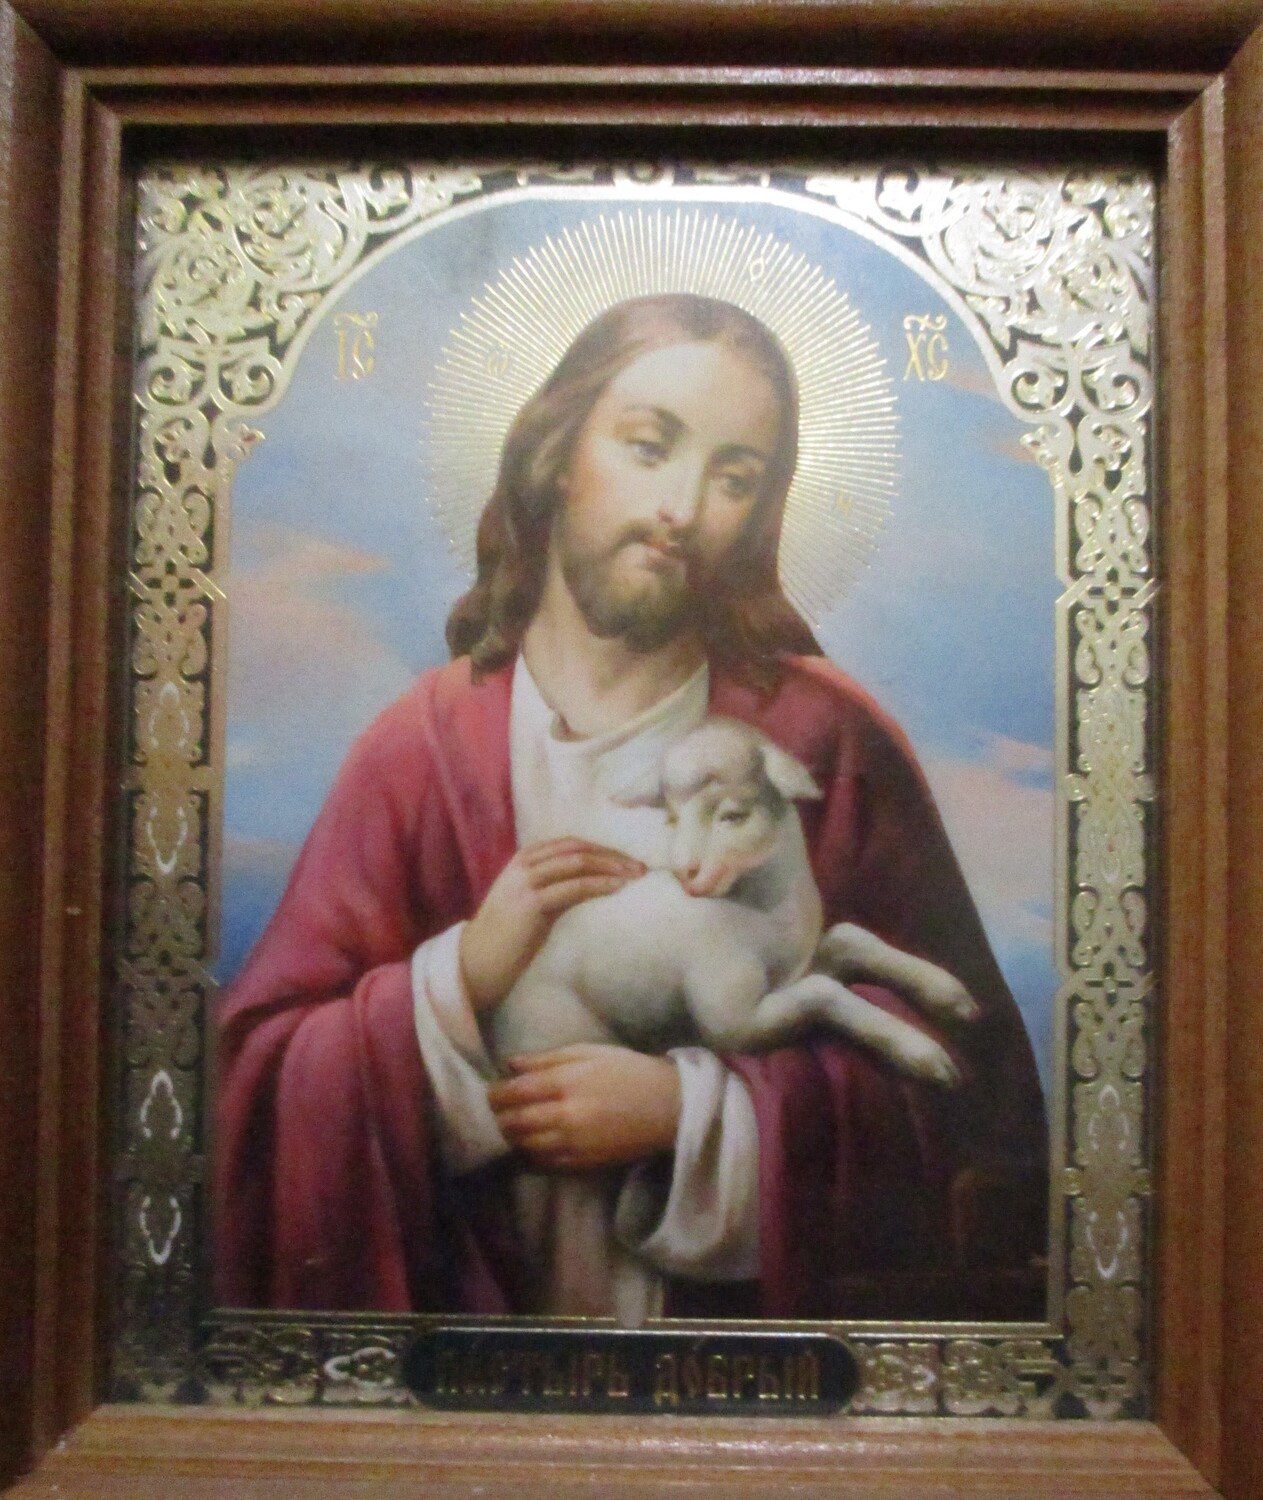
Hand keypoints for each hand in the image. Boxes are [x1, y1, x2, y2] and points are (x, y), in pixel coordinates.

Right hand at [459, 838, 643, 1013]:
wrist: (477, 960)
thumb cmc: (508, 935)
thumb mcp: (533, 901)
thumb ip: (556, 885)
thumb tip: (595, 882)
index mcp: (524, 859)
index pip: (571, 843)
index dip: (602, 849)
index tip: (627, 859)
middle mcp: (525, 865)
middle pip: (578, 849)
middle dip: (612, 855)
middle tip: (640, 867)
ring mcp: (527, 882)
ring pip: (578, 863)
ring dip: (612, 867)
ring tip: (635, 876)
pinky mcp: (532, 903)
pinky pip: (575, 887)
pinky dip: (600, 884)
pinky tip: (617, 888)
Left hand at [488, 1044, 682, 1170]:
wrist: (669, 1108)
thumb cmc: (629, 1072)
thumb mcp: (590, 1053)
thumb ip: (547, 1059)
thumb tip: (511, 1064)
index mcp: (566, 1083)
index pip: (514, 1092)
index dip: (495, 1094)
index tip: (491, 1092)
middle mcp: (565, 1116)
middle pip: (514, 1123)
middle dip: (498, 1118)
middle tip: (494, 1113)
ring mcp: (573, 1143)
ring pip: (524, 1146)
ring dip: (511, 1138)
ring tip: (509, 1128)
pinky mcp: (583, 1163)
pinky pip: (543, 1164)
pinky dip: (529, 1155)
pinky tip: (529, 1145)